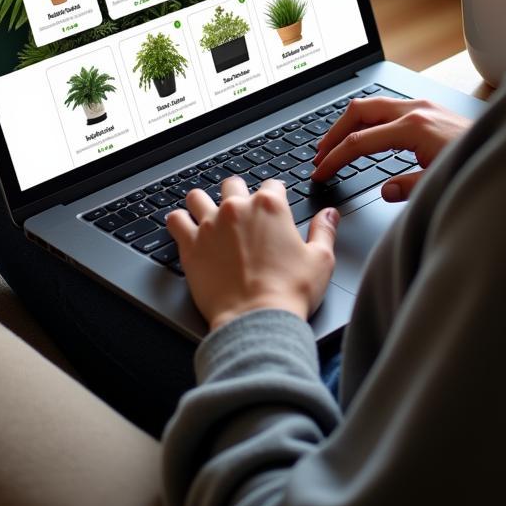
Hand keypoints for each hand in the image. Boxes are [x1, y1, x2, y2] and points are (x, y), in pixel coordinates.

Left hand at [166, 178, 338, 330]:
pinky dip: (179, 222)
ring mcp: (210, 225)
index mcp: (270, 207)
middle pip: (232, 184)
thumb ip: (324, 230)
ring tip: (207, 215)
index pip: (271, 185)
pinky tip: (184, 229)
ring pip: (198, 196)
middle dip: (237, 194)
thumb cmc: (289, 292)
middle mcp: (238, 208)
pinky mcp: (190, 246)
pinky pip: (175, 221)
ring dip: (203, 203)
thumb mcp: (321, 260)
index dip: (274, 194)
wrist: (256, 320)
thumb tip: (330, 214)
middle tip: (241, 212)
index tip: (274, 204)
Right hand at [312, 97, 469, 201]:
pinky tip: (368, 134)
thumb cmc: (480, 164)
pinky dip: (370, 119)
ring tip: (336, 143)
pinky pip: (389, 107)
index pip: (359, 142)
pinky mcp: (431, 109)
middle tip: (319, 154)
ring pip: (373, 104)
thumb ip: (407, 188)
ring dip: (350, 122)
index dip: (335, 158)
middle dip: (334, 133)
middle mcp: (416, 110)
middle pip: (359, 111)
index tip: (321, 172)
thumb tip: (384, 190)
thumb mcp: (440, 183)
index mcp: (414, 128)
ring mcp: (424, 106)